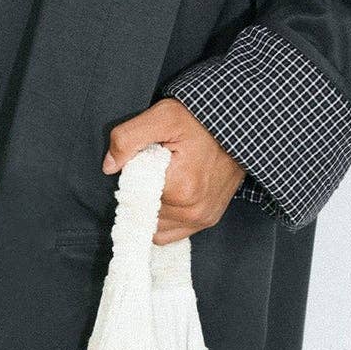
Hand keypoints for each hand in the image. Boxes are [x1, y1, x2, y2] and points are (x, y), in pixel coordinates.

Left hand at [101, 97, 244, 243]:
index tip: (142, 164)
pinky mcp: (209, 219)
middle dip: (142, 196)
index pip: (134, 199)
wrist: (241, 124)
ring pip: (157, 228)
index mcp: (181, 190)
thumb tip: (109, 166)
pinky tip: (169, 195)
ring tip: (164, 181)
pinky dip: (166, 218)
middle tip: (155, 169)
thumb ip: (128, 138)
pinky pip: (174, 232)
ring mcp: (203, 219)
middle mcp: (194, 212)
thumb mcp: (163, 117)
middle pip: (145, 216)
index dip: (132, 181)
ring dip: (153, 210)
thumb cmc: (201, 119)